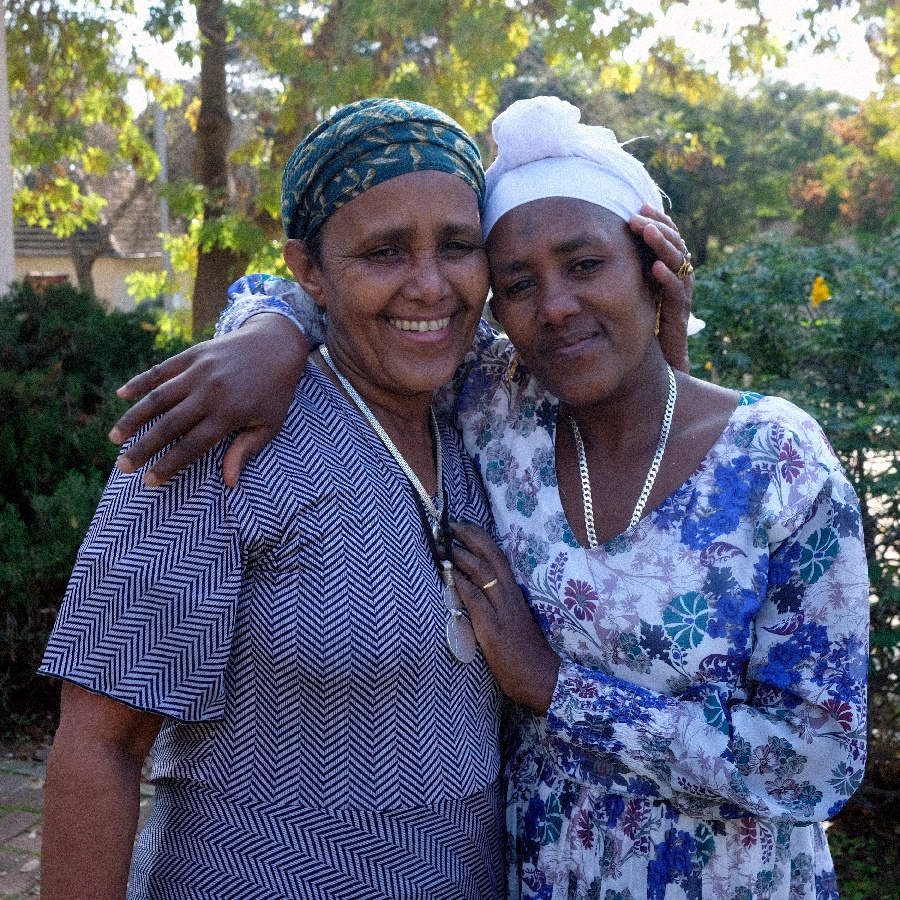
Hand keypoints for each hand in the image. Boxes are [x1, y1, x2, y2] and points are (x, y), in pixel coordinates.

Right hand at [110, 314, 308, 486]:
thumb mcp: (271, 424)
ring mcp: (199, 372)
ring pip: (159, 398)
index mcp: (229, 413)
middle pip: (169, 426)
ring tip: (114, 438)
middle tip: (123, 467)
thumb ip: (247, 449)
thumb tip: (229, 481)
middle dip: (144, 448)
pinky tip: (121, 394)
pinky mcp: (192, 355)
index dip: (169, 464)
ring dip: (134, 418)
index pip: (192, 445)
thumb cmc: (275, 391)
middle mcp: (210, 393)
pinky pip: (161, 370)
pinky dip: (140, 381)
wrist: (277, 345)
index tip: (150, 480)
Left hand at [450, 521, 560, 713]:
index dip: (480, 539)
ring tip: (442, 545)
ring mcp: (502, 610)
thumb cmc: (528, 653)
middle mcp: (510, 595)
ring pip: (481, 572)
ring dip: (460, 556)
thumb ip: (499, 604)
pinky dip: (461, 584)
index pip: (498, 556)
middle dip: (469, 536)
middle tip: (449, 525)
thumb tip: (478, 591)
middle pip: (490, 555)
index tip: (463, 527)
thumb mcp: (516, 620)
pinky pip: (475, 599)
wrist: (543, 678)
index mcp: (515, 592)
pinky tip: (448, 575)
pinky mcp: (492, 627)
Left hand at [629, 204, 693, 372]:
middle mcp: (678, 283)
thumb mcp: (628, 296)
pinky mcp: (678, 320)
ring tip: (647, 231)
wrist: (653, 369)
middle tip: (639, 216)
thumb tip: (597, 249)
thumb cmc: (637, 332)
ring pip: (679, 265)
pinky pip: (676, 296)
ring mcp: (680, 300)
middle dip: (658, 228)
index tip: (640, 206)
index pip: (668, 240)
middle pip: (676, 246)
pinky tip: (656, 268)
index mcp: (667, 274)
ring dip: (662, 246)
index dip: (658, 222)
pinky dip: (667, 280)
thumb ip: (623, 274)